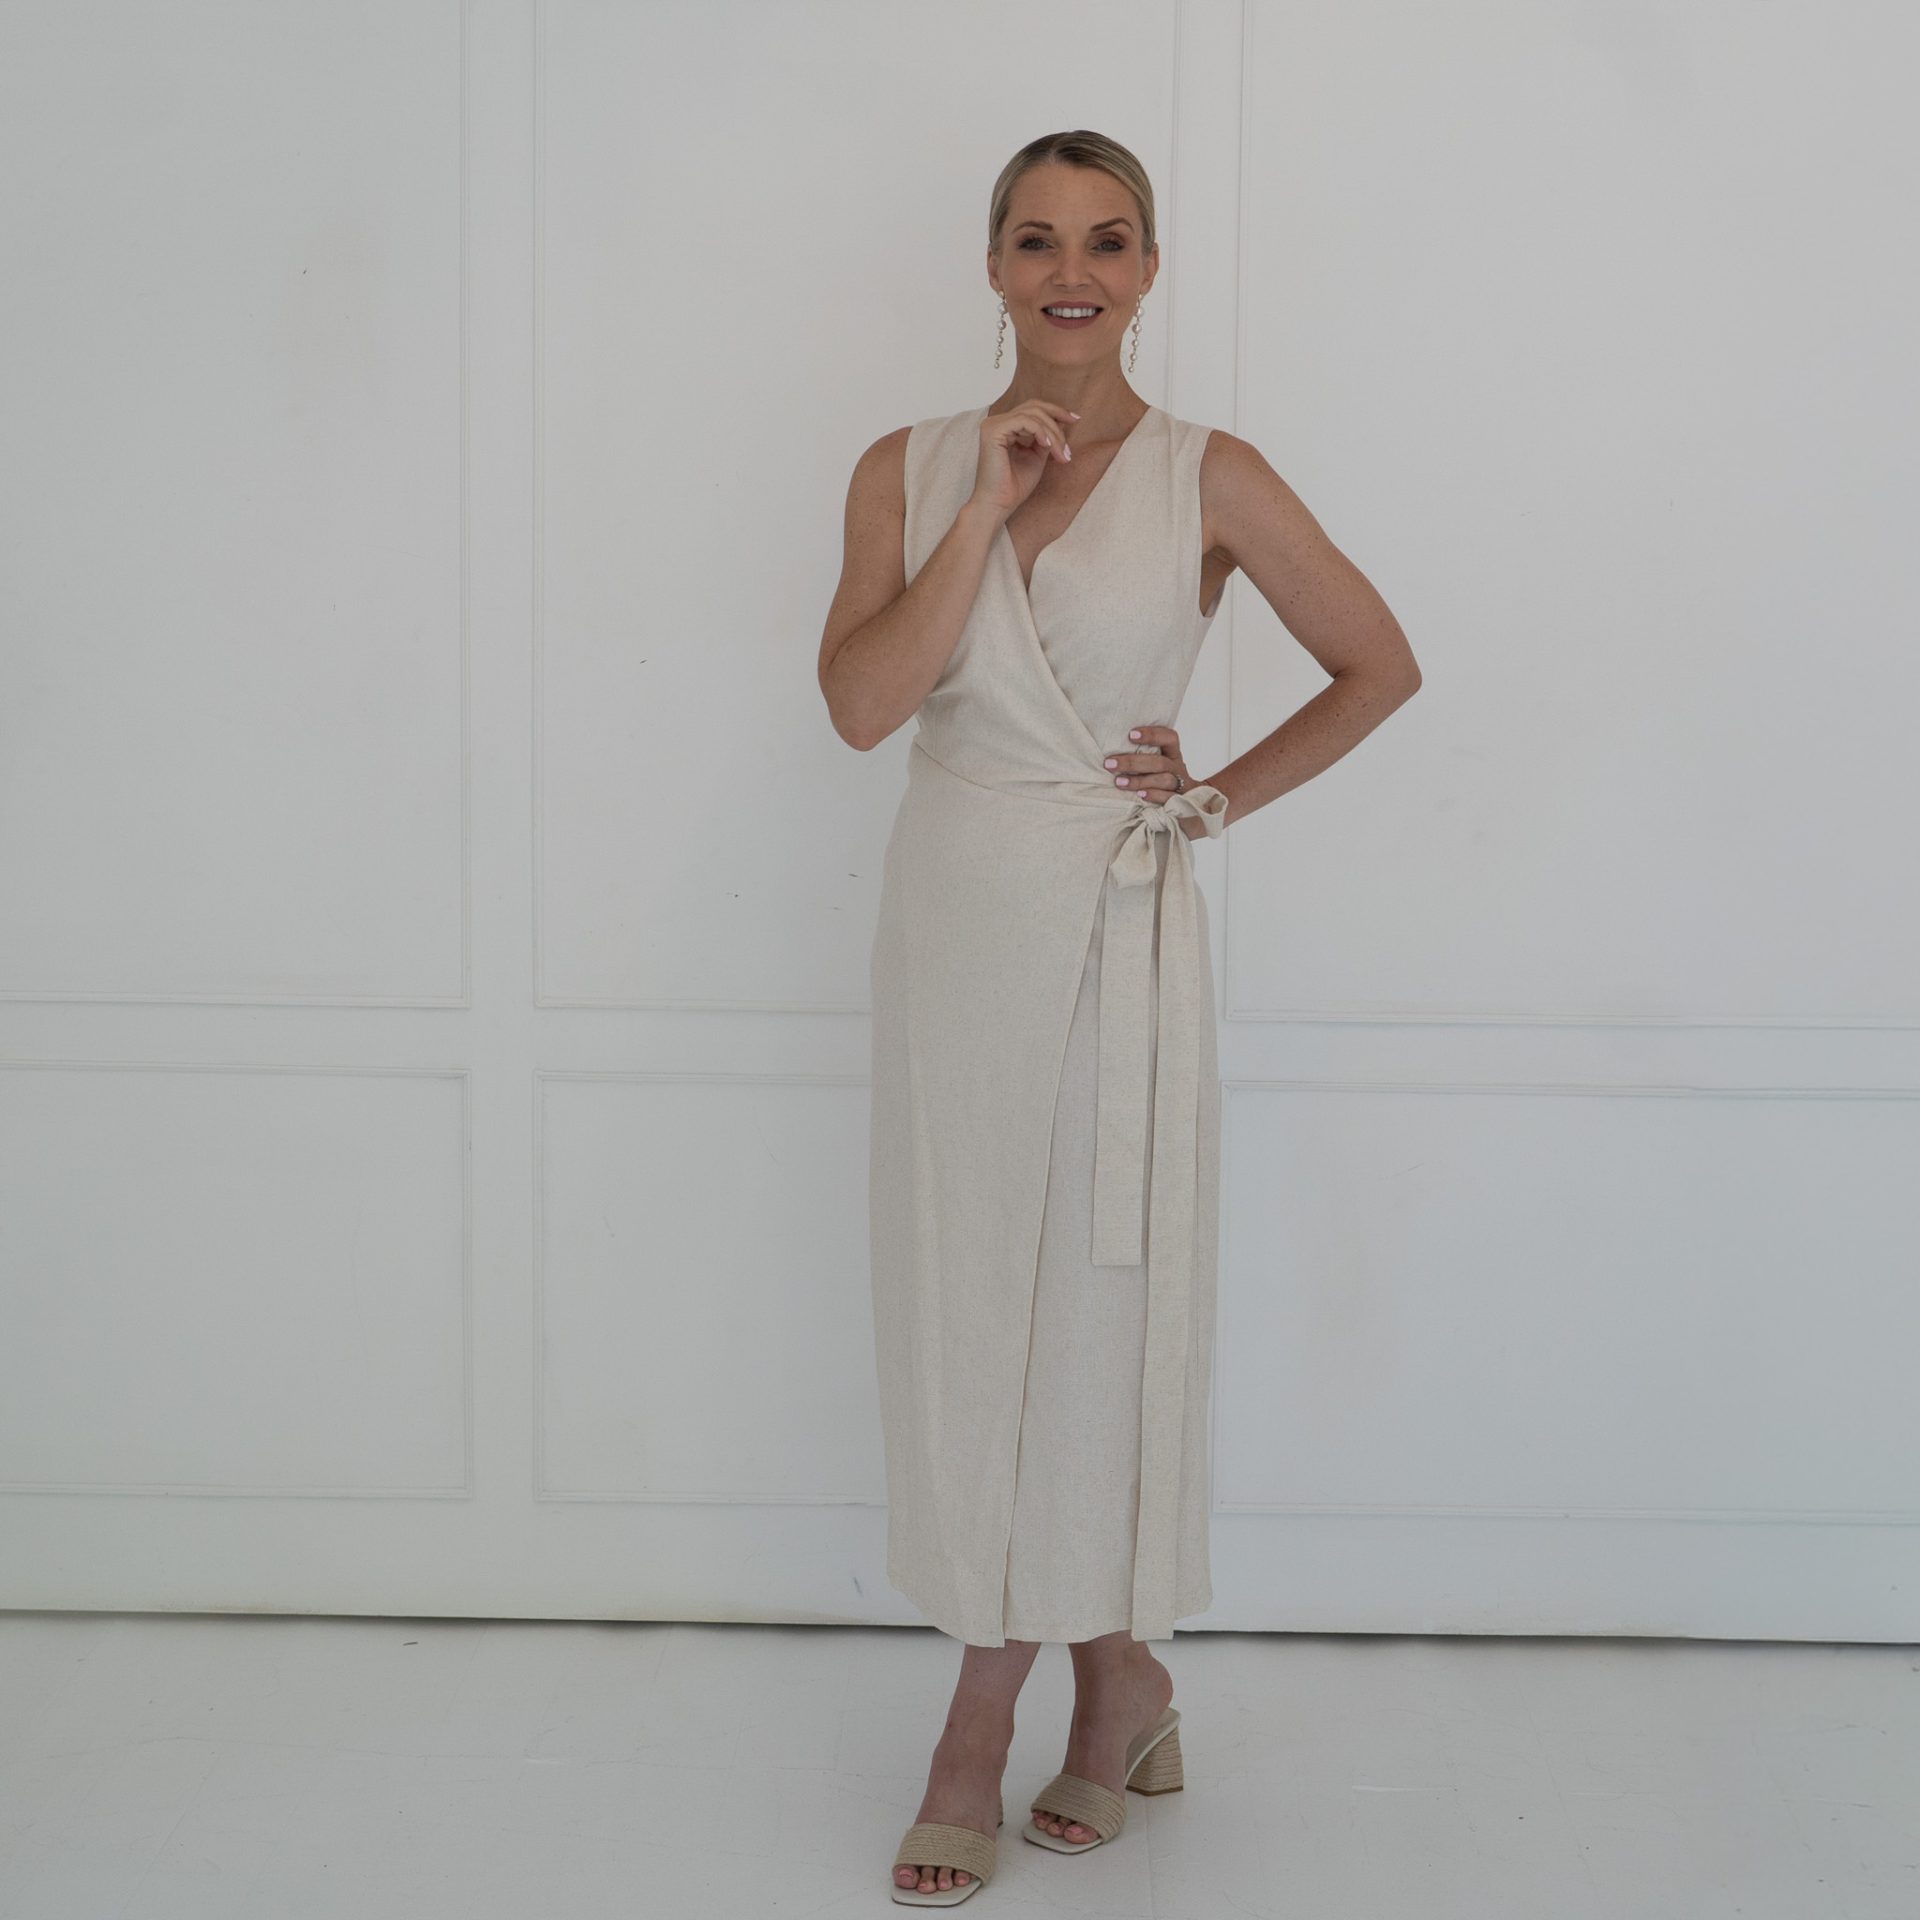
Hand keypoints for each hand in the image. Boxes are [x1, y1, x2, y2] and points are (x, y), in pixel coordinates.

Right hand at [969, 399, 1080, 521]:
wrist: (999, 505)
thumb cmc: (1015, 486)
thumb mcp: (1037, 456)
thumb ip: (1045, 438)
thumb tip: (1061, 422)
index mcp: (1005, 427)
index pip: (1032, 409)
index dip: (1055, 411)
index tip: (1075, 419)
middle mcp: (996, 422)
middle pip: (1033, 406)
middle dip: (1057, 418)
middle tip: (1071, 436)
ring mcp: (993, 425)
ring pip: (1032, 414)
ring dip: (1052, 432)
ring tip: (1061, 452)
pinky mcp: (993, 431)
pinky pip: (1025, 421)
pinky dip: (1040, 431)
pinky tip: (1048, 445)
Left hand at [1104, 725, 1212, 835]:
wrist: (1192, 802)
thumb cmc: (1162, 780)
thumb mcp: (1157, 765)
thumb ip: (1142, 756)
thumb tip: (1111, 749)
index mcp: (1173, 754)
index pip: (1169, 738)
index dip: (1152, 735)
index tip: (1131, 735)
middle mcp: (1178, 768)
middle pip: (1159, 762)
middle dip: (1132, 762)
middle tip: (1109, 763)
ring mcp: (1181, 785)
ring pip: (1164, 779)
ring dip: (1139, 780)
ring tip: (1118, 782)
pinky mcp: (1181, 802)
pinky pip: (1170, 799)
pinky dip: (1155, 796)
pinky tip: (1140, 796)